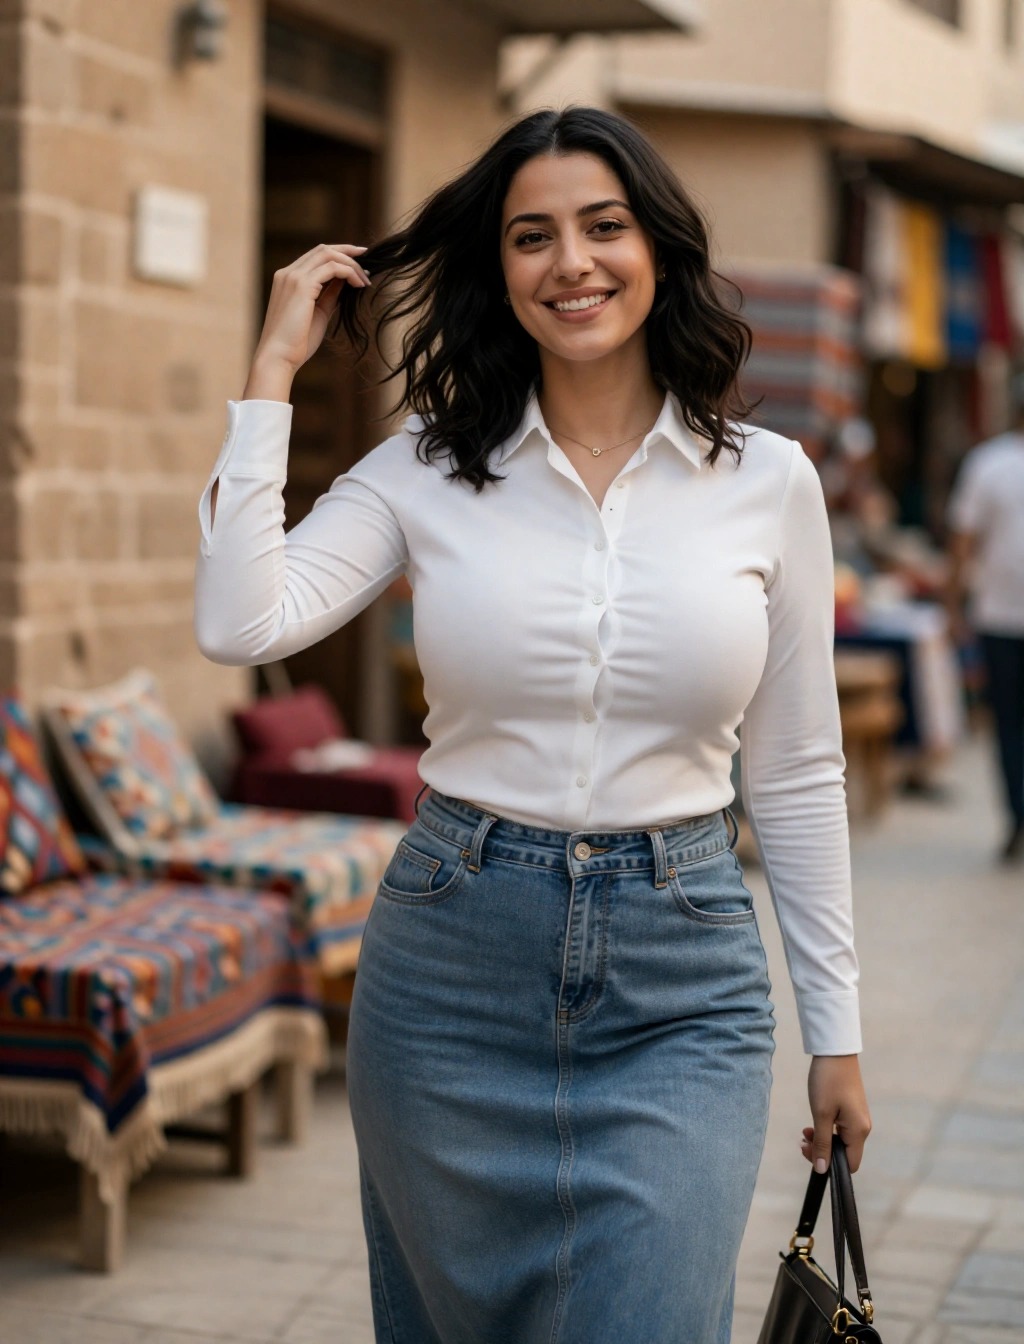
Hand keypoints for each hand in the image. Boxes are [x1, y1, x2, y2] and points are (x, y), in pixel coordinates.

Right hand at [244, 243, 371, 398]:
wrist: (279, 357)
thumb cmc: (297, 342)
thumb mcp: (318, 313)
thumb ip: (329, 295)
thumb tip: (345, 283)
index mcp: (288, 279)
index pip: (315, 257)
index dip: (339, 256)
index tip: (358, 263)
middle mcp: (288, 273)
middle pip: (322, 249)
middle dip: (348, 252)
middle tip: (368, 259)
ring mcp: (293, 277)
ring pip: (328, 254)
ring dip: (351, 264)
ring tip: (365, 280)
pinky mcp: (302, 285)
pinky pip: (332, 268)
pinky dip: (348, 272)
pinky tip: (358, 285)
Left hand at [802, 1054, 870, 1173]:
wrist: (835, 1051)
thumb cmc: (828, 1081)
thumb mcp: (821, 1114)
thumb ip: (822, 1143)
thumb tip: (822, 1169)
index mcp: (859, 1131)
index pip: (850, 1164)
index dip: (830, 1165)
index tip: (809, 1152)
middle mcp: (863, 1127)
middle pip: (844, 1153)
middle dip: (822, 1150)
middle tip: (803, 1140)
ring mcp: (858, 1118)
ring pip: (841, 1141)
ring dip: (822, 1139)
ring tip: (805, 1131)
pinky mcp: (852, 1110)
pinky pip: (841, 1129)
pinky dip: (827, 1129)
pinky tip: (814, 1121)